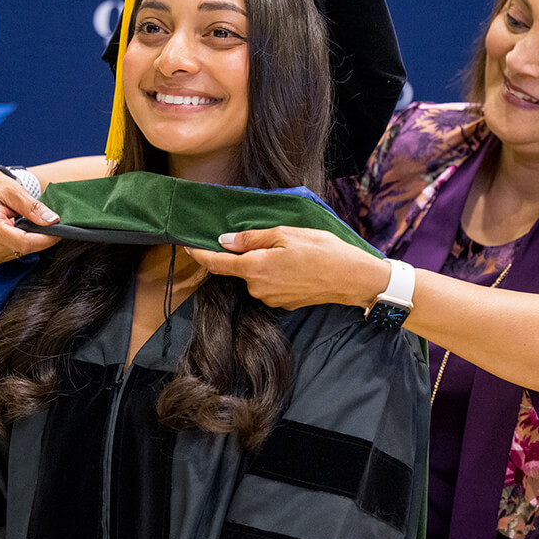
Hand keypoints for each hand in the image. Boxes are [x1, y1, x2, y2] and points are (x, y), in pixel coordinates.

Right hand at [0, 167, 61, 264]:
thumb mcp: (13, 189)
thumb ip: (32, 207)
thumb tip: (52, 221)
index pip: (24, 242)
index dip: (46, 239)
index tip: (60, 230)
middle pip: (25, 248)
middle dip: (40, 236)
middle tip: (41, 219)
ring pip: (23, 251)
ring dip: (31, 238)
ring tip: (21, 219)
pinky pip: (16, 252)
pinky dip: (22, 241)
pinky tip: (16, 228)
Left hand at [185, 226, 388, 310]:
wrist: (352, 278)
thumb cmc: (322, 251)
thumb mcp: (286, 234)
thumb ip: (252, 239)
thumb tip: (225, 241)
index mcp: (255, 268)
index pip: (217, 263)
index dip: (199, 253)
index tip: (186, 245)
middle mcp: (258, 288)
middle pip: (239, 269)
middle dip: (246, 254)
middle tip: (272, 239)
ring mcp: (271, 299)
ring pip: (256, 277)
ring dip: (264, 264)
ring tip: (292, 252)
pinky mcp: (284, 304)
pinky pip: (271, 286)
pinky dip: (277, 275)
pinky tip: (297, 266)